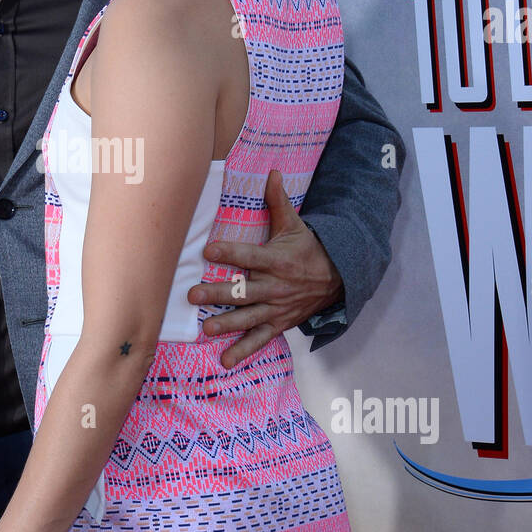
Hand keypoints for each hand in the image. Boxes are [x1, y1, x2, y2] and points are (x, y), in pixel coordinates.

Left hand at [188, 169, 343, 365]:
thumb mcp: (296, 224)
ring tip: (206, 328)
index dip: (229, 253)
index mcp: (277, 259)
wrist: (338, 278)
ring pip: (249, 317)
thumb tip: (271, 171)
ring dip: (227, 324)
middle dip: (218, 294)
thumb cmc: (308, 249)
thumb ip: (278, 201)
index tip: (208, 251)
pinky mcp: (279, 324)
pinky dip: (243, 351)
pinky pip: (260, 340)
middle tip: (193, 295)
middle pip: (243, 290)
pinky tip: (224, 360)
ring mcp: (276, 308)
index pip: (249, 255)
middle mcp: (275, 286)